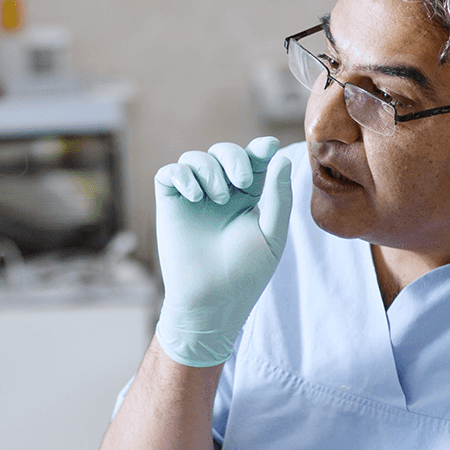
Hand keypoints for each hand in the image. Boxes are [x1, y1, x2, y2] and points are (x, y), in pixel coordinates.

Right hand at [154, 136, 293, 367]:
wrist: (211, 302)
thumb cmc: (245, 275)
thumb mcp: (271, 235)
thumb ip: (279, 198)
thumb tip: (280, 158)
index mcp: (247, 200)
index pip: (253, 163)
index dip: (260, 150)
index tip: (269, 147)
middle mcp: (219, 195)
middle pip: (224, 152)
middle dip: (234, 157)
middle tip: (242, 181)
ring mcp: (193, 199)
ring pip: (196, 158)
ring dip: (210, 169)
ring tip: (217, 198)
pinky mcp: (170, 205)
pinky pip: (170, 172)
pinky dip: (182, 175)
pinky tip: (195, 195)